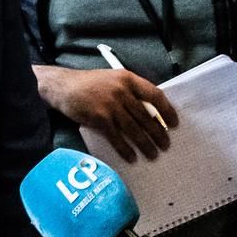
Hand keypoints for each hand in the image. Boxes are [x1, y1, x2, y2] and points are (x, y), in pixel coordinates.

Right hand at [49, 68, 175, 162]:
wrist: (63, 86)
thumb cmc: (88, 84)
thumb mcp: (113, 80)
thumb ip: (130, 92)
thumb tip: (149, 113)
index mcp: (128, 79)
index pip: (155, 95)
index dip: (167, 111)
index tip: (173, 123)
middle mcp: (122, 91)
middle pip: (146, 116)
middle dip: (158, 133)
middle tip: (165, 145)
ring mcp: (110, 105)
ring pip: (134, 129)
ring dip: (145, 144)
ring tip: (153, 154)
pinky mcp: (99, 118)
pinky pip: (117, 137)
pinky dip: (126, 149)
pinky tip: (132, 157)